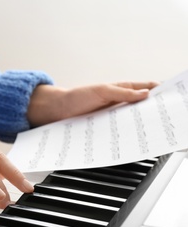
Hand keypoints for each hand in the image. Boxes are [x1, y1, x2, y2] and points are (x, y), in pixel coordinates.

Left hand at [27, 81, 158, 125]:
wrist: (58, 111)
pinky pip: (119, 130)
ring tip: (149, 129)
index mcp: (119, 89)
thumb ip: (122, 93)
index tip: (169, 96)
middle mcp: (118, 102)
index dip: (157, 90)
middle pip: (140, 106)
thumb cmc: (77, 97)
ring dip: (139, 123)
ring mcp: (112, 115)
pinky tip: (131, 138)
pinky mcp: (106, 127)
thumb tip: (144, 94)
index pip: (144, 88)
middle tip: (162, 117)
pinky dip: (126, 133)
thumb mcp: (101, 91)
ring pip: (131, 119)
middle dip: (151, 110)